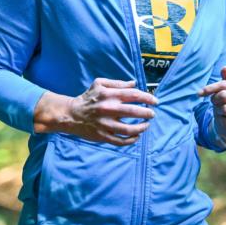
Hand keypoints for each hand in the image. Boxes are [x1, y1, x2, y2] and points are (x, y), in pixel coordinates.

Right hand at [34, 78, 156, 145]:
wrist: (70, 114)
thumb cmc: (87, 98)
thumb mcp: (99, 84)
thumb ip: (117, 83)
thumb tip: (134, 83)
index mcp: (109, 95)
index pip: (134, 95)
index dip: (148, 98)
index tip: (155, 101)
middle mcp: (108, 109)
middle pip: (134, 112)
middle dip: (147, 113)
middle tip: (152, 114)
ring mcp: (105, 124)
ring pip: (129, 129)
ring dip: (142, 128)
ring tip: (146, 126)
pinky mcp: (102, 135)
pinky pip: (120, 141)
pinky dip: (131, 140)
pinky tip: (136, 136)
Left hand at [198, 66, 225, 140]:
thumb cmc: (225, 104)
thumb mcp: (225, 91)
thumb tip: (224, 67)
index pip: (223, 85)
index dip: (209, 88)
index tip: (199, 93)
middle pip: (223, 95)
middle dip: (214, 100)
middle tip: (216, 104)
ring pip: (224, 108)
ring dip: (218, 111)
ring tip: (222, 113)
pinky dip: (221, 122)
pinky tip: (225, 122)